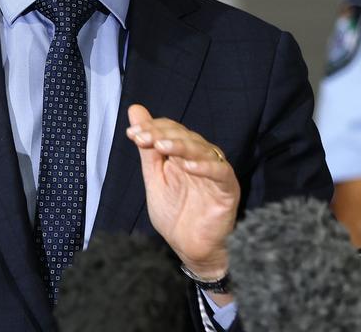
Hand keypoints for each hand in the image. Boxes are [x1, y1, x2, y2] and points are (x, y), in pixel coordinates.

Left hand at [126, 103, 239, 278]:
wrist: (190, 249)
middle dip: (162, 135)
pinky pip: (220, 172)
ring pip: (202, 150)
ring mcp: (216, 172)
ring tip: (161, 146)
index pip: (171, 131)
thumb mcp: (155, 179)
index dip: (152, 128)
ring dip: (180, 146)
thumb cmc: (175, 215)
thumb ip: (147, 147)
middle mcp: (201, 158)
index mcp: (184, 154)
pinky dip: (205, 167)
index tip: (132, 133)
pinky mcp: (228, 189)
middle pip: (186, 136)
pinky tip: (187, 166)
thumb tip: (135, 111)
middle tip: (143, 137)